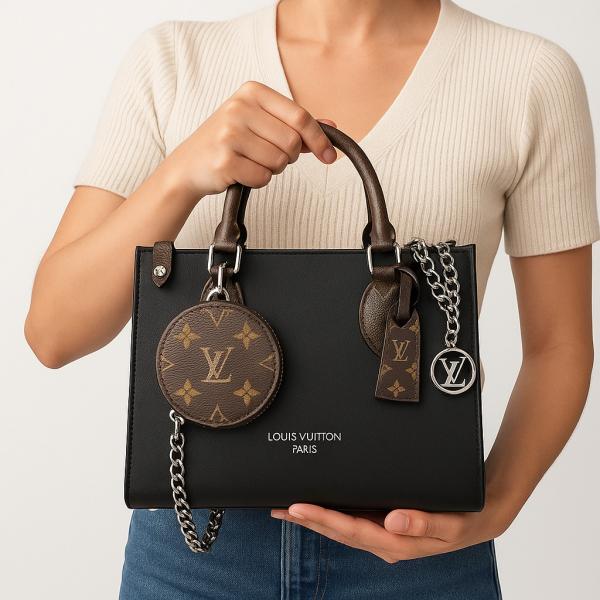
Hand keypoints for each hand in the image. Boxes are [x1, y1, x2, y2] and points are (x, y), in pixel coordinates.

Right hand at [162, 80, 336, 200]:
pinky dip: (257, 180)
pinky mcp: (225, 160)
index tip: (330, 156)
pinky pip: (262, 177)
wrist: (188, 165)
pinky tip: (241, 172)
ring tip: (250, 161)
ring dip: (271, 169)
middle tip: (268, 156)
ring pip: (279, 162)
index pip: (300, 116)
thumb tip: (331, 127)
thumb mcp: (259, 124)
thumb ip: (294, 125)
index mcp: (252, 92)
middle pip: (292, 142)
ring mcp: (230, 134)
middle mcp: (239, 108)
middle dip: (287, 157)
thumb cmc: (228, 143)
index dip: (319, 139)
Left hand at [271, 494, 513, 562]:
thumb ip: (424, 522)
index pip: (352, 530)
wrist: (480, 517)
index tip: (298, 507)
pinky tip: (320, 508)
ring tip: (288, 509)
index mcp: (398, 543)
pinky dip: (332, 515)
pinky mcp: (386, 524)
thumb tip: (394, 521)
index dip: (323, 519)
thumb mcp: (451, 523)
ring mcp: (385, 535)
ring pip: (342, 527)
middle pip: (339, 531)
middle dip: (308, 520)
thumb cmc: (465, 520)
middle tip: (278, 507)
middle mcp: (386, 541)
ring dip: (315, 519)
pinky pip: (353, 521)